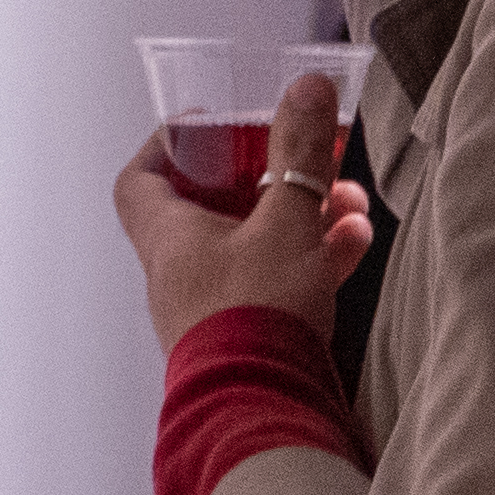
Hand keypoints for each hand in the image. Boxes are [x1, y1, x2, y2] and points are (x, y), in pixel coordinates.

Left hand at [115, 71, 373, 354]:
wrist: (264, 406)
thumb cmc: (257, 313)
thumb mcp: (287, 218)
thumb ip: (300, 152)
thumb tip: (307, 87)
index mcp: (170, 234)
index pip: (141, 179)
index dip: (171, 145)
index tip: (209, 125)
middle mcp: (184, 269)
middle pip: (215, 205)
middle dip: (270, 177)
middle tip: (309, 159)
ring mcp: (215, 304)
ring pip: (256, 242)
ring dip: (303, 216)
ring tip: (350, 203)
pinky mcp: (250, 334)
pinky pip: (279, 281)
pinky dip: (313, 257)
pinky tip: (353, 245)